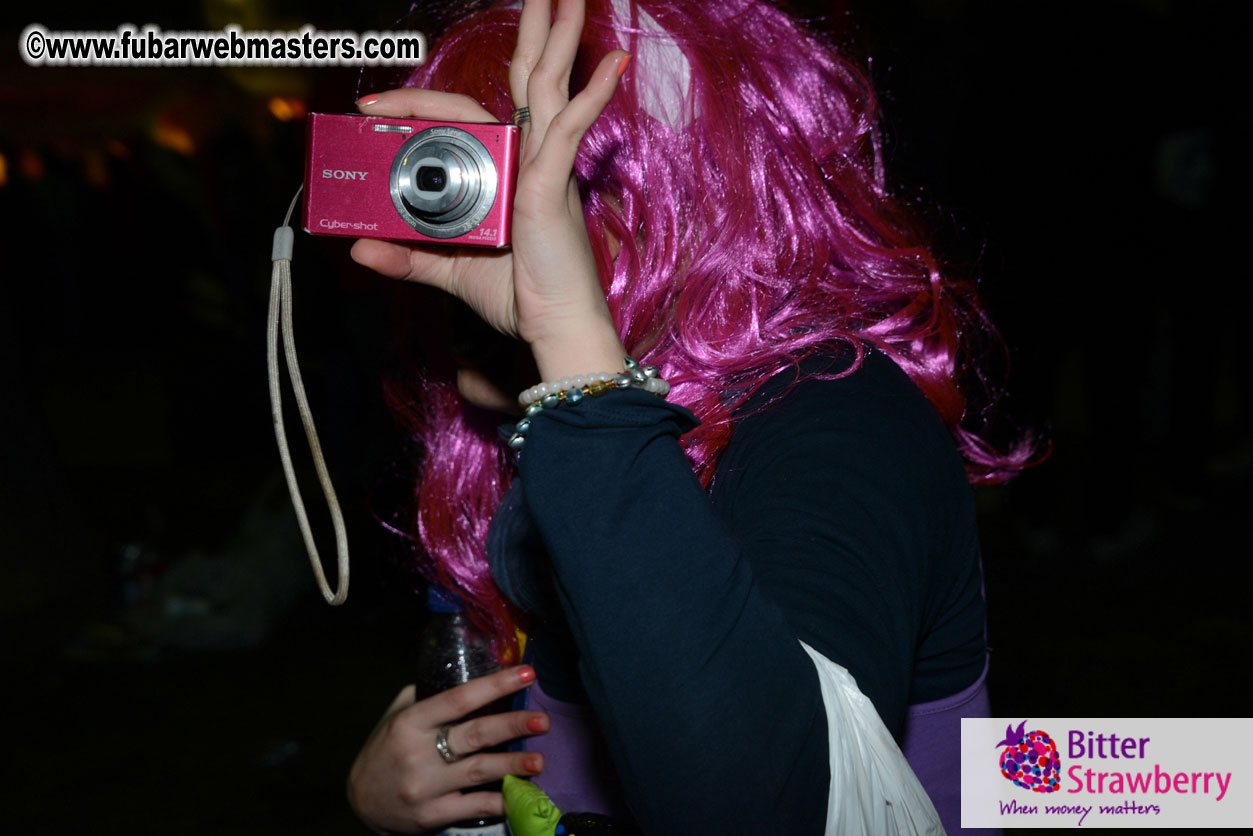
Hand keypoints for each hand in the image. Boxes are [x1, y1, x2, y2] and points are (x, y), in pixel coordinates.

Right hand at [347, 665, 549, 834]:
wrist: (360, 802)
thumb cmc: (385, 750)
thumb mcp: (396, 716)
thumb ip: (427, 696)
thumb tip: (470, 674)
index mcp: (410, 722)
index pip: (459, 699)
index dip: (495, 685)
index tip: (525, 674)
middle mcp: (418, 754)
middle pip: (475, 735)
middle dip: (512, 726)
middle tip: (542, 720)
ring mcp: (426, 787)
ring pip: (479, 772)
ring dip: (513, 765)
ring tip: (540, 760)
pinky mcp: (433, 815)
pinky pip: (474, 807)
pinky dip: (500, 800)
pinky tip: (521, 792)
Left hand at [351, 0, 630, 382]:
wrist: (554, 327)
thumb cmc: (519, 297)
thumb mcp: (450, 270)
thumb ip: (407, 257)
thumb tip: (358, 249)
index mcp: (506, 170)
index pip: (464, 116)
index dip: (418, 104)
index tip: (370, 107)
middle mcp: (528, 157)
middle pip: (527, 78)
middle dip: (532, 31)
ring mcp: (544, 164)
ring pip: (548, 85)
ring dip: (556, 38)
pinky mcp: (554, 181)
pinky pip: (569, 127)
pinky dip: (591, 94)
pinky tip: (612, 62)